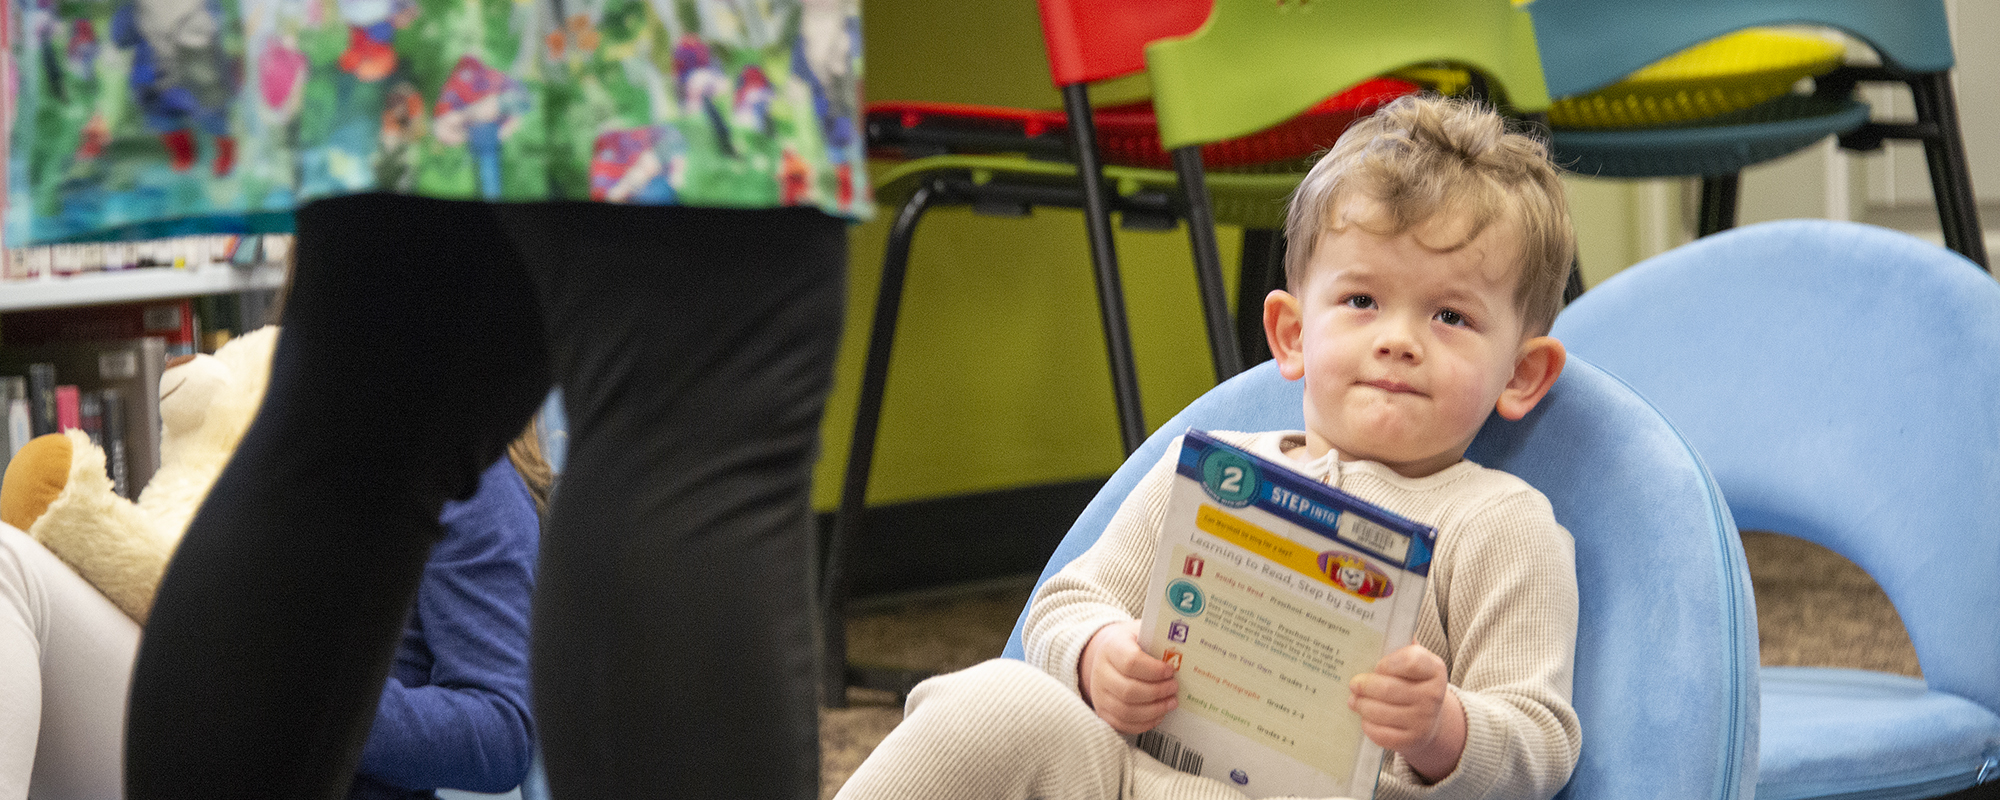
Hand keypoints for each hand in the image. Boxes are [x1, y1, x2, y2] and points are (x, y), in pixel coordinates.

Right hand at [1078, 620, 1178, 733]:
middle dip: (1157, 692)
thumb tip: (1187, 651)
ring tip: (1171, 702)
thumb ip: (1160, 640)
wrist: (1110, 655)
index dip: (1154, 670)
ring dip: (1154, 710)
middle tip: (1174, 688)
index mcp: (1111, 648)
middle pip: (1129, 690)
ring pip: (1126, 711)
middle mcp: (1101, 672)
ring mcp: (1100, 694)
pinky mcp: (1103, 712)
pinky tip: (1159, 714)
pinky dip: (1145, 723)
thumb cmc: (1133, 644)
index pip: (1130, 662)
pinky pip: (1123, 724)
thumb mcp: (1144, 633)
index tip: (1170, 671)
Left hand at [1348, 644, 1464, 782]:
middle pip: (1388, 689)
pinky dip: (1368, 725)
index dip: (1388, 663)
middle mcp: (1433, 696)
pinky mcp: (1411, 741)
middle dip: (1364, 686)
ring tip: (1353, 700)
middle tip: (1352, 684)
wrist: (1430, 719)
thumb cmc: (1413, 682)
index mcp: (1434, 669)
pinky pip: (1380, 733)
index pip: (1410, 661)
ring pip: (1380, 712)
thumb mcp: (1415, 661)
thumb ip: (1400, 643)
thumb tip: (1379, 622)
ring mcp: (1423, 721)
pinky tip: (1364, 718)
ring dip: (1361, 705)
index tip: (1377, 665)